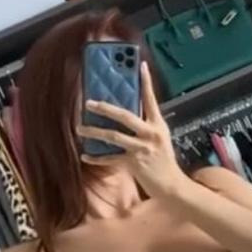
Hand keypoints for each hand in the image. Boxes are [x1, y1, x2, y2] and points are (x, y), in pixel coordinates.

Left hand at [78, 61, 182, 196]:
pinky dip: (97, 158)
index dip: (146, 82)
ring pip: (113, 136)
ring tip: (79, 128)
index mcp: (158, 125)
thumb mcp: (159, 139)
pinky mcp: (134, 163)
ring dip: (94, 132)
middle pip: (125, 115)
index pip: (151, 99)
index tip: (140, 65)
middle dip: (105, 108)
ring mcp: (142, 148)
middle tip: (89, 103)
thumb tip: (126, 115)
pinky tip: (85, 155)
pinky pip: (111, 158)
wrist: (172, 185)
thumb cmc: (164, 161)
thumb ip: (146, 127)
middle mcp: (150, 134)